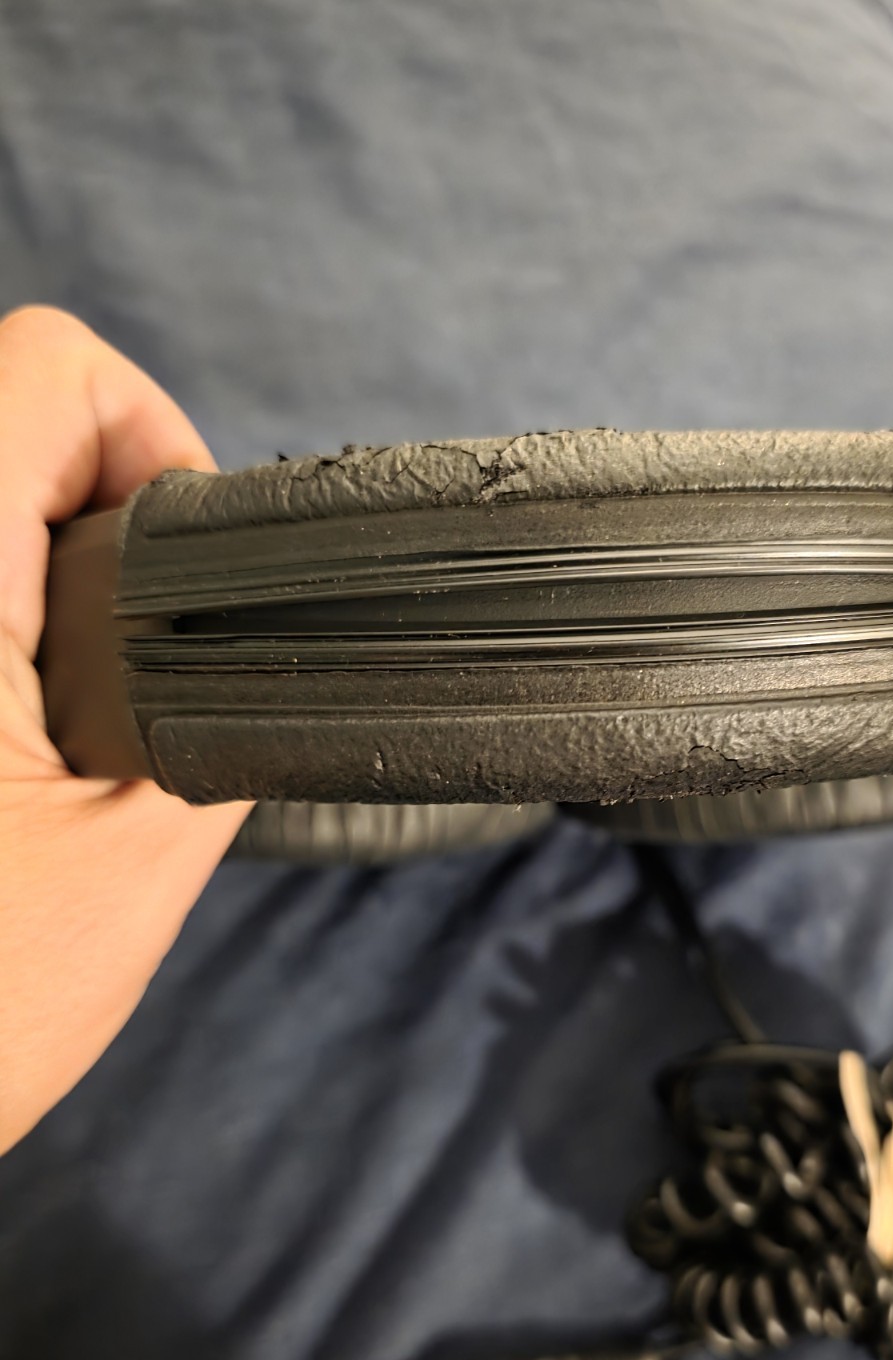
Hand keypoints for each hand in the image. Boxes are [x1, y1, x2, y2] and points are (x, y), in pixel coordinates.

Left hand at [0, 307, 250, 1153]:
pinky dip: (15, 630)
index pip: (46, 368)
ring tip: (85, 716)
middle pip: (9, 425)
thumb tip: (261, 655)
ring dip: (53, 579)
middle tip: (150, 662)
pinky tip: (29, 744)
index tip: (188, 563)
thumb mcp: (142, 853)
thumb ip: (223, 715)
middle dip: (106, 518)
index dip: (150, 434)